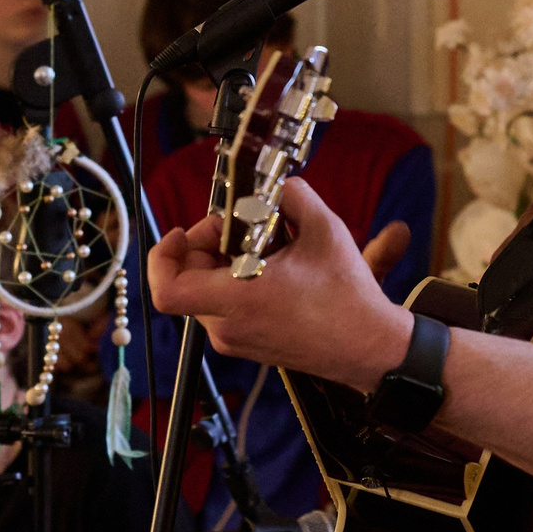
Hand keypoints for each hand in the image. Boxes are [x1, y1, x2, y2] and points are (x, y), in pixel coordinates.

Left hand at [146, 178, 414, 391]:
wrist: (368, 348)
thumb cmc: (347, 296)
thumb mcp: (324, 230)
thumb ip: (294, 196)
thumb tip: (277, 184)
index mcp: (238, 299)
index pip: (167, 289)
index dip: (164, 256)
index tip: (183, 231)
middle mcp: (227, 326)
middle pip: (187, 279)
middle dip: (204, 246)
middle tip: (237, 227)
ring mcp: (234, 340)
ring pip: (204, 293)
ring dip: (220, 263)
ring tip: (261, 246)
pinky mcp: (246, 345)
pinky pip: (221, 308)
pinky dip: (232, 282)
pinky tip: (267, 268)